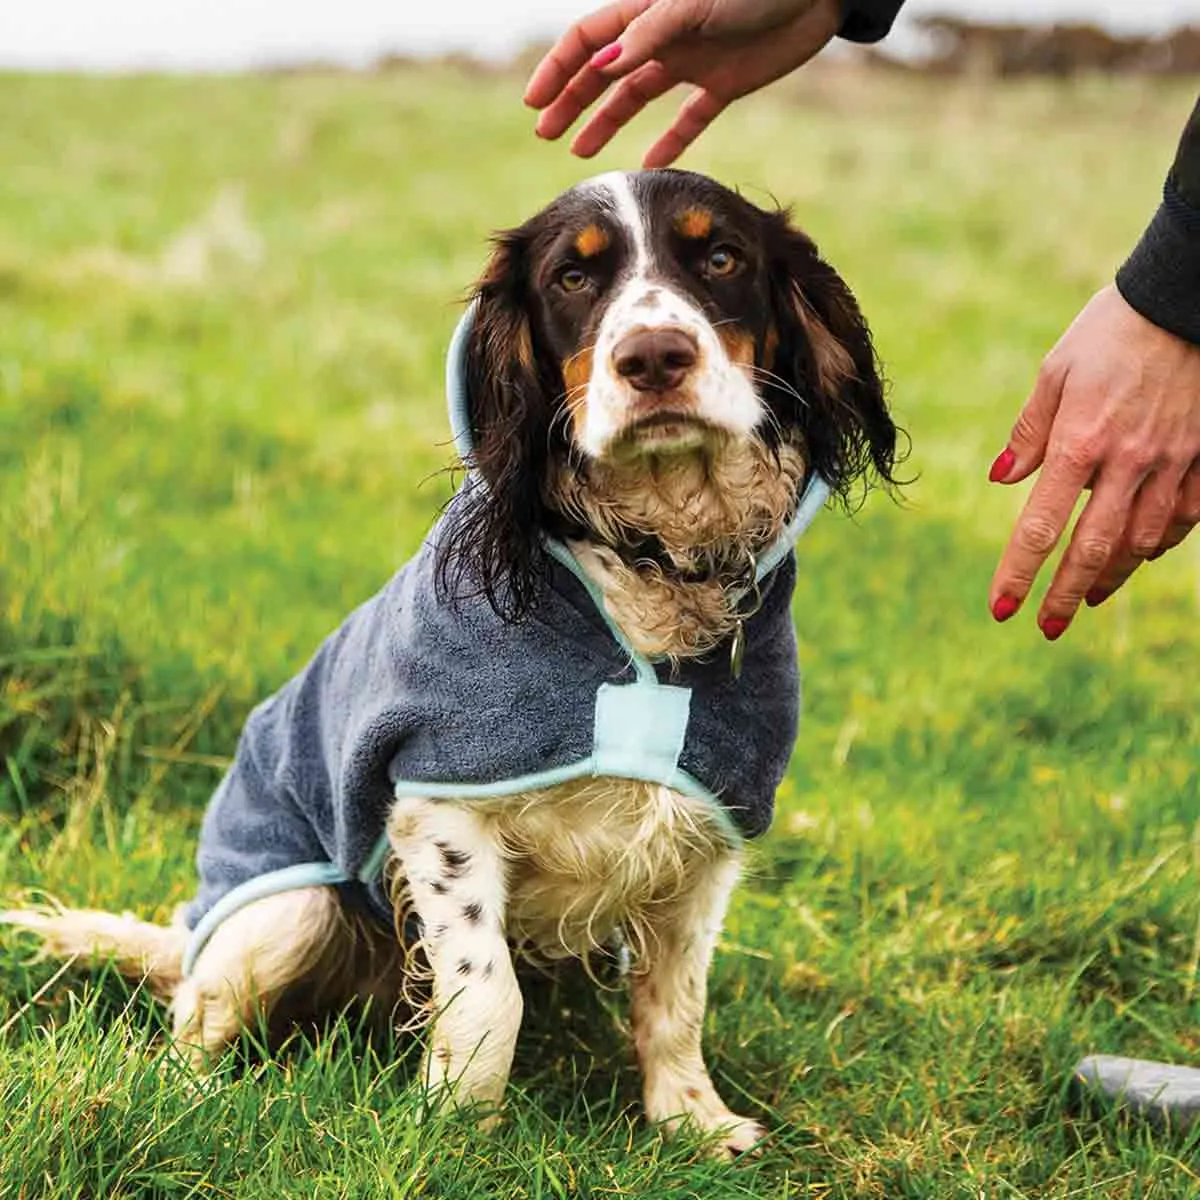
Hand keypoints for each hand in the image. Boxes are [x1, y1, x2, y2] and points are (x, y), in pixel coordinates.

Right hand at [524, 0, 840, 166]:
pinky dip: (668, 142)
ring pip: (637, 96)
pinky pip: (688, 119)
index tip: (535, 103)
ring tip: (580, 152)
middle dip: (572, 100)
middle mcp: (664, 36)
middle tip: (547, 134)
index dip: (558, 69)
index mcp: (648, 10)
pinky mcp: (724, 83)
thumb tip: (600, 67)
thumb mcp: (693, 5)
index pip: (588, 40)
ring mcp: (692, 60)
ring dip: (606, 122)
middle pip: (604, 71)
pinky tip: (649, 166)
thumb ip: (648, 35)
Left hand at [989, 284, 1199, 638]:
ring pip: (1141, 542)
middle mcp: (1127, 462)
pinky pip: (1183, 518)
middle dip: (1065, 596)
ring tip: (1088, 600)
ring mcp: (1173, 463)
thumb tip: (1001, 479)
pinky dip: (1157, 543)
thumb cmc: (1112, 329)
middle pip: (1092, 550)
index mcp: (1079, 442)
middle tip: (1046, 628)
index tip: (1001, 609)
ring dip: (1110, 577)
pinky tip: (1139, 555)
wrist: (1188, 298)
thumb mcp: (1056, 371)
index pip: (1041, 526)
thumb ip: (1029, 432)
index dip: (1020, 573)